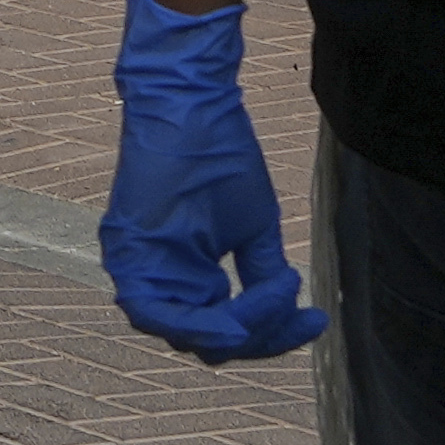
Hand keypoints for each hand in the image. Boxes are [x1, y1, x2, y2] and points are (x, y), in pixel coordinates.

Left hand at [101, 0, 329, 362]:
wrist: (194, 104)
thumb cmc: (221, 155)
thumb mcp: (253, 228)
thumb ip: (260, 275)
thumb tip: (286, 317)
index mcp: (182, 273)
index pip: (225, 328)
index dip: (273, 335)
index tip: (318, 322)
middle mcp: (155, 277)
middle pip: (207, 340)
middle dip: (258, 336)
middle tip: (297, 314)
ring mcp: (137, 267)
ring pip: (184, 333)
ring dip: (233, 331)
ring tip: (274, 305)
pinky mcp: (126, 253)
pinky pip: (156, 312)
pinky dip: (199, 323)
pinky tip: (238, 317)